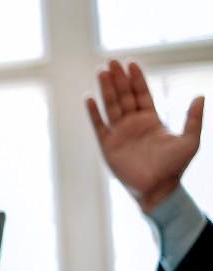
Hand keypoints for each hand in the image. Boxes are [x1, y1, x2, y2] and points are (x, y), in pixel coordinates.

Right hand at [86, 58, 204, 212]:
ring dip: (106, 89)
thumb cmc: (174, 167)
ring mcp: (119, 133)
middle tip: (111, 61)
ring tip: (102, 72)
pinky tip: (89, 98)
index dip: (136, 79)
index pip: (141, 94)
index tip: (131, 63)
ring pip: (111, 106)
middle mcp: (133, 123)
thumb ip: (193, 119)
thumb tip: (200, 96)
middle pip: (123, 96)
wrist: (157, 189)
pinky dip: (93, 112)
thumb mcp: (189, 141)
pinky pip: (98, 125)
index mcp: (151, 119)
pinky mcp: (107, 145)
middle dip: (118, 79)